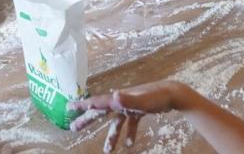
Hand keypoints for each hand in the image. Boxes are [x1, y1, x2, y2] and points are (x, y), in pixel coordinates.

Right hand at [68, 81, 187, 150]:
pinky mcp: (139, 110)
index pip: (97, 102)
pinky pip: (130, 124)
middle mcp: (122, 101)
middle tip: (73, 128)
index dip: (83, 104)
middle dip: (87, 120)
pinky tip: (129, 145)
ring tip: (108, 151)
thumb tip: (114, 96)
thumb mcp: (142, 101)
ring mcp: (130, 106)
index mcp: (119, 98)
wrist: (174, 95)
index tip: (69, 106)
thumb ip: (128, 100)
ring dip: (111, 136)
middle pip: (101, 112)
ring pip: (116, 122)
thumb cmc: (158, 97)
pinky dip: (129, 134)